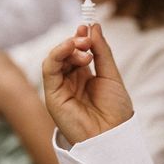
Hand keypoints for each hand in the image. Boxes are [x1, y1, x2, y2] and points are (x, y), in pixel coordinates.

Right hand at [43, 23, 132, 144]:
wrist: (112, 136)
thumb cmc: (115, 111)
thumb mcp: (111, 75)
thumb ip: (101, 51)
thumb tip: (94, 27)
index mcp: (84, 76)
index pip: (77, 51)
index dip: (82, 38)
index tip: (88, 27)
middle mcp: (70, 81)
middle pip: (66, 53)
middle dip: (76, 40)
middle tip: (86, 38)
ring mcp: (60, 87)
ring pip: (55, 58)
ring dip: (68, 46)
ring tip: (83, 47)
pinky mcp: (52, 95)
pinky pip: (48, 69)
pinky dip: (57, 54)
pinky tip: (71, 48)